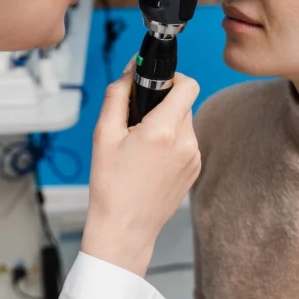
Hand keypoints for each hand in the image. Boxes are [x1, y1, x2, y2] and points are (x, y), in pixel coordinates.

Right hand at [82, 63, 201, 275]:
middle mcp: (186, 142)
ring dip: (167, 123)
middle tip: (137, 119)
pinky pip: (187, 142)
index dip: (173, 78)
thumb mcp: (103, 134)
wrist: (125, 228)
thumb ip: (118, 95)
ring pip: (185, 122)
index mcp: (163, 130)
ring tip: (141, 144)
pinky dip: (172, 142)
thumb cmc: (111, 184)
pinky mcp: (195, 169)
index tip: (154, 85)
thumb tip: (130, 71)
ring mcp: (194, 158)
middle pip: (184, 102)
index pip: (188, 84)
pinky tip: (151, 159)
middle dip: (163, 103)